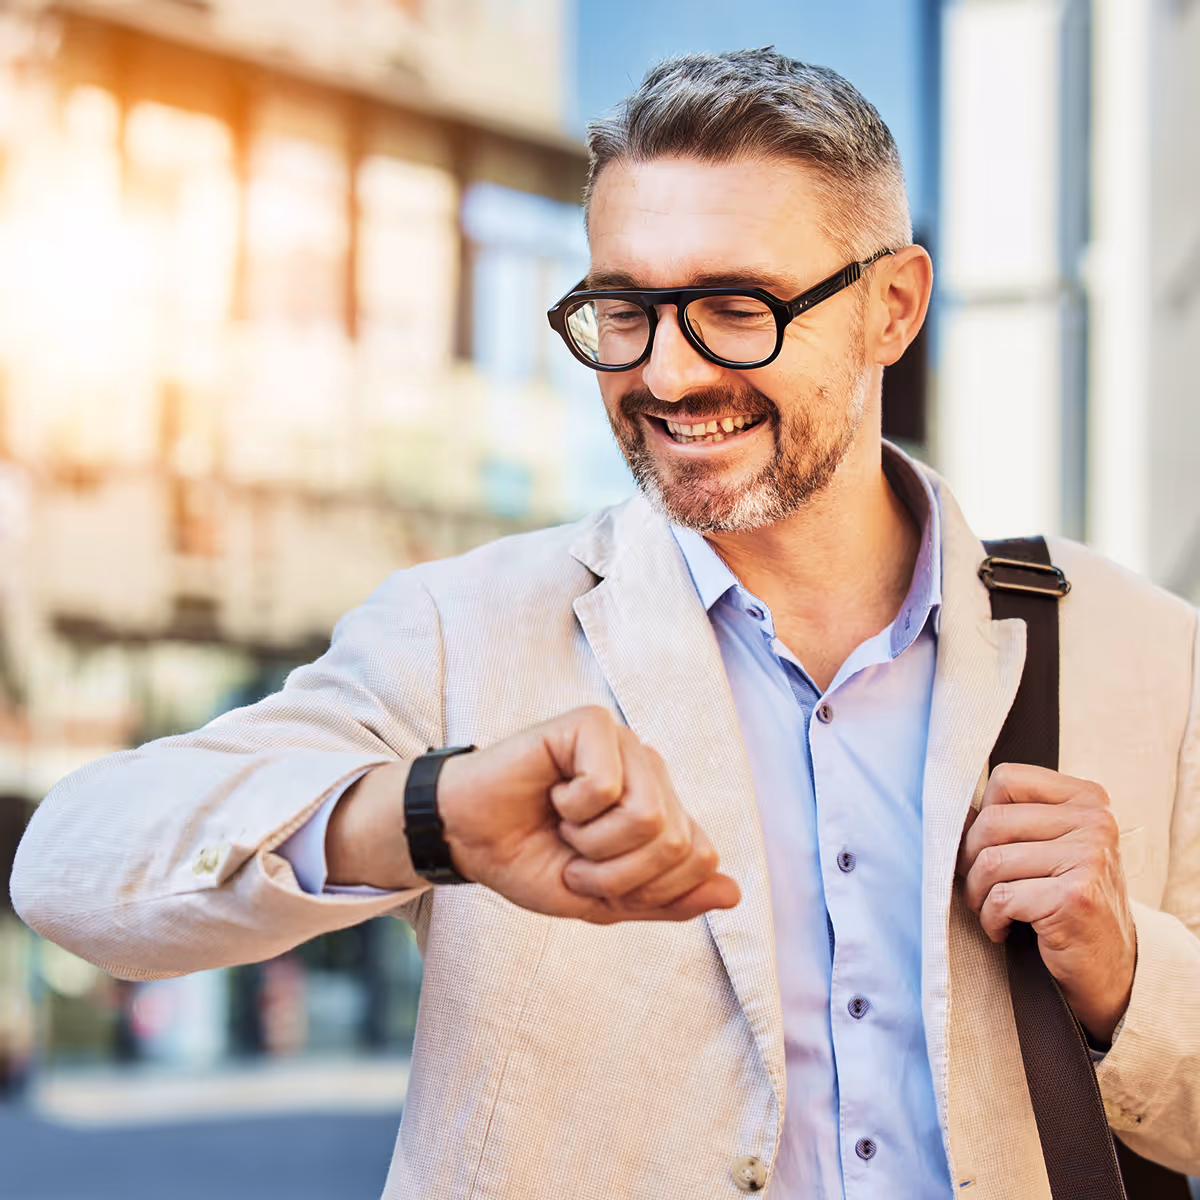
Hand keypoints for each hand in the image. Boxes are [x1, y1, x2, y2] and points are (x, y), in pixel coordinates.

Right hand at [329, 706, 739, 924]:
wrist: (467, 840)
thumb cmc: (531, 860)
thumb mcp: (604, 902)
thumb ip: (668, 900)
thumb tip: (733, 893)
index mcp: (664, 808)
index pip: (701, 858)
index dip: (647, 889)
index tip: (596, 880)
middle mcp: (652, 771)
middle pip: (678, 843)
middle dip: (617, 873)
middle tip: (574, 856)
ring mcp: (625, 743)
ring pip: (649, 816)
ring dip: (594, 843)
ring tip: (565, 826)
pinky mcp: (591, 723)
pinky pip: (607, 785)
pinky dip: (572, 808)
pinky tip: (553, 793)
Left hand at [956, 762, 1136, 1042]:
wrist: (1109, 966)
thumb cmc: (1067, 900)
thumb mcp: (1046, 848)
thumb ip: (1011, 820)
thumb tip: (956, 811)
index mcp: (1087, 799)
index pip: (1007, 779)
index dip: (982, 813)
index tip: (986, 845)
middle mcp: (1095, 822)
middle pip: (992, 821)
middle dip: (968, 859)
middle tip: (976, 886)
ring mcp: (1088, 858)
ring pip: (991, 861)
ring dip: (976, 893)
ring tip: (988, 908)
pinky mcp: (1075, 897)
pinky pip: (1002, 898)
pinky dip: (991, 918)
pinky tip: (1003, 928)